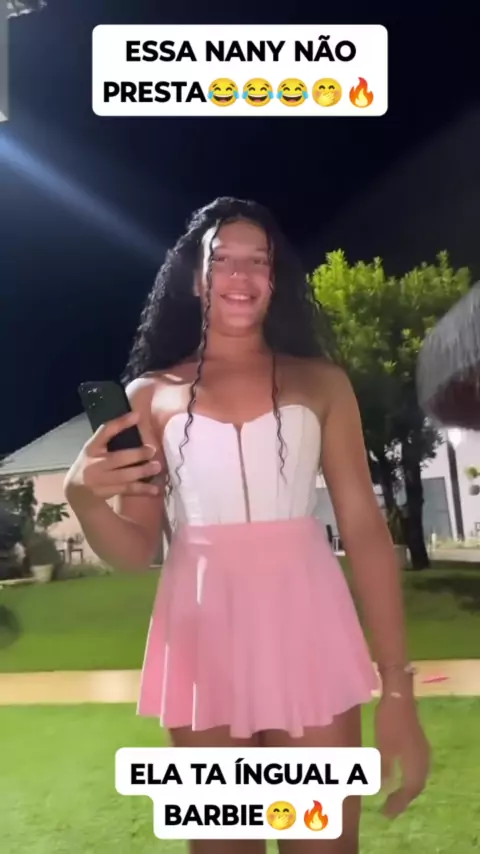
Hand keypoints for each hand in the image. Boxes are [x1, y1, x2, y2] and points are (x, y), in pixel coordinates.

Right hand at [64, 412, 161, 501]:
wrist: (74, 491)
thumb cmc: (90, 465)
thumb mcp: (94, 451)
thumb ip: (110, 442)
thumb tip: (138, 426)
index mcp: (91, 448)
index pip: (106, 431)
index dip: (121, 422)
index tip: (138, 415)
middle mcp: (94, 463)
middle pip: (118, 458)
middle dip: (137, 454)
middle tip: (152, 450)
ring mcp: (99, 480)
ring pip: (124, 476)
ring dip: (142, 472)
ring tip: (157, 467)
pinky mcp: (106, 492)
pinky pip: (127, 490)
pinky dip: (142, 489)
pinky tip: (155, 489)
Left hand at [375, 692, 430, 817]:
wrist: (399, 697)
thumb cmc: (389, 722)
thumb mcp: (383, 748)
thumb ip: (385, 770)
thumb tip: (385, 789)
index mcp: (415, 764)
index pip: (409, 791)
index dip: (398, 804)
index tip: (385, 814)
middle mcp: (423, 760)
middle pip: (416, 787)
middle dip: (403, 800)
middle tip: (389, 810)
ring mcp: (423, 751)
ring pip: (418, 778)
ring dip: (407, 790)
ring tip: (395, 798)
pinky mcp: (420, 744)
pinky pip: (418, 769)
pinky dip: (410, 779)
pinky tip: (402, 778)